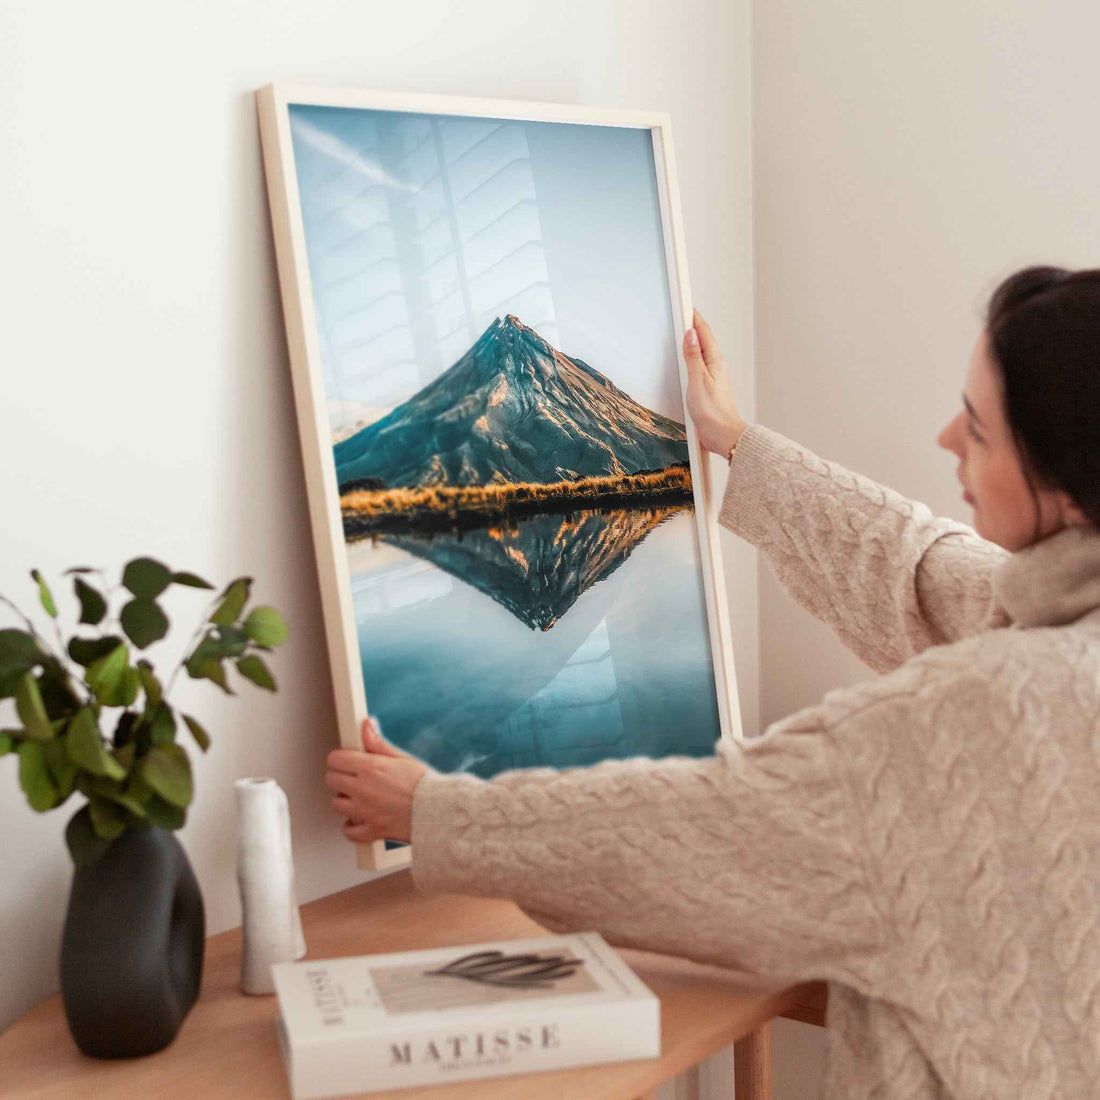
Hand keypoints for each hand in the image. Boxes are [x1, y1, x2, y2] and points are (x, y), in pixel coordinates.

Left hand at [325, 718, 429, 844]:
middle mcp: (363, 789)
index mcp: (371, 768)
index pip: (335, 759)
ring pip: (336, 805)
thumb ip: (378, 743)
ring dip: (344, 801)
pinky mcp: (372, 830)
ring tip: (358, 797)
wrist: (440, 811)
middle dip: (340, 777)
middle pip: (331, 780)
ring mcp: (365, 811)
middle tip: (352, 777)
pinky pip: (349, 832)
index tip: (346, 760)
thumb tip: (367, 726)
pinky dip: (352, 827)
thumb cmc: (425, 785)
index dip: (340, 758)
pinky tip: (360, 819)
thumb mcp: (401, 758)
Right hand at [683, 310, 747, 456]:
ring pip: (701, 351)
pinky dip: (692, 356)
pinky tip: (687, 358)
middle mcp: (716, 366)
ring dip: (693, 340)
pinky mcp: (708, 386)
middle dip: (693, 325)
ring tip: (684, 329)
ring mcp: (712, 376)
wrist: (722, 433)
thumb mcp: (698, 380)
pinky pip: (699, 364)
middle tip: (684, 311)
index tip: (686, 305)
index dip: (694, 318)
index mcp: (715, 360)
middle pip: (704, 339)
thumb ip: (692, 356)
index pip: (704, 333)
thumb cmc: (713, 411)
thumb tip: (690, 335)